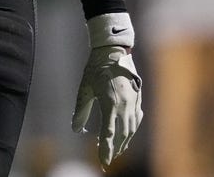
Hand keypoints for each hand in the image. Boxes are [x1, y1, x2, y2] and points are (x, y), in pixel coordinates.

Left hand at [71, 13, 143, 169]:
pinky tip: (127, 133)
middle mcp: (124, 105)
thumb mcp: (85, 89)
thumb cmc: (96, 68)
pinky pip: (137, 118)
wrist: (113, 51)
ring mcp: (133, 101)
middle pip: (122, 135)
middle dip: (115, 149)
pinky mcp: (138, 97)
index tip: (104, 163)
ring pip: (131, 128)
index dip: (106, 150)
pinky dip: (132, 129)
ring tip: (117, 150)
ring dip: (124, 141)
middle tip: (107, 159)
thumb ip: (80, 110)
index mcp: (110, 103)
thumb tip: (75, 128)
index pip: (109, 134)